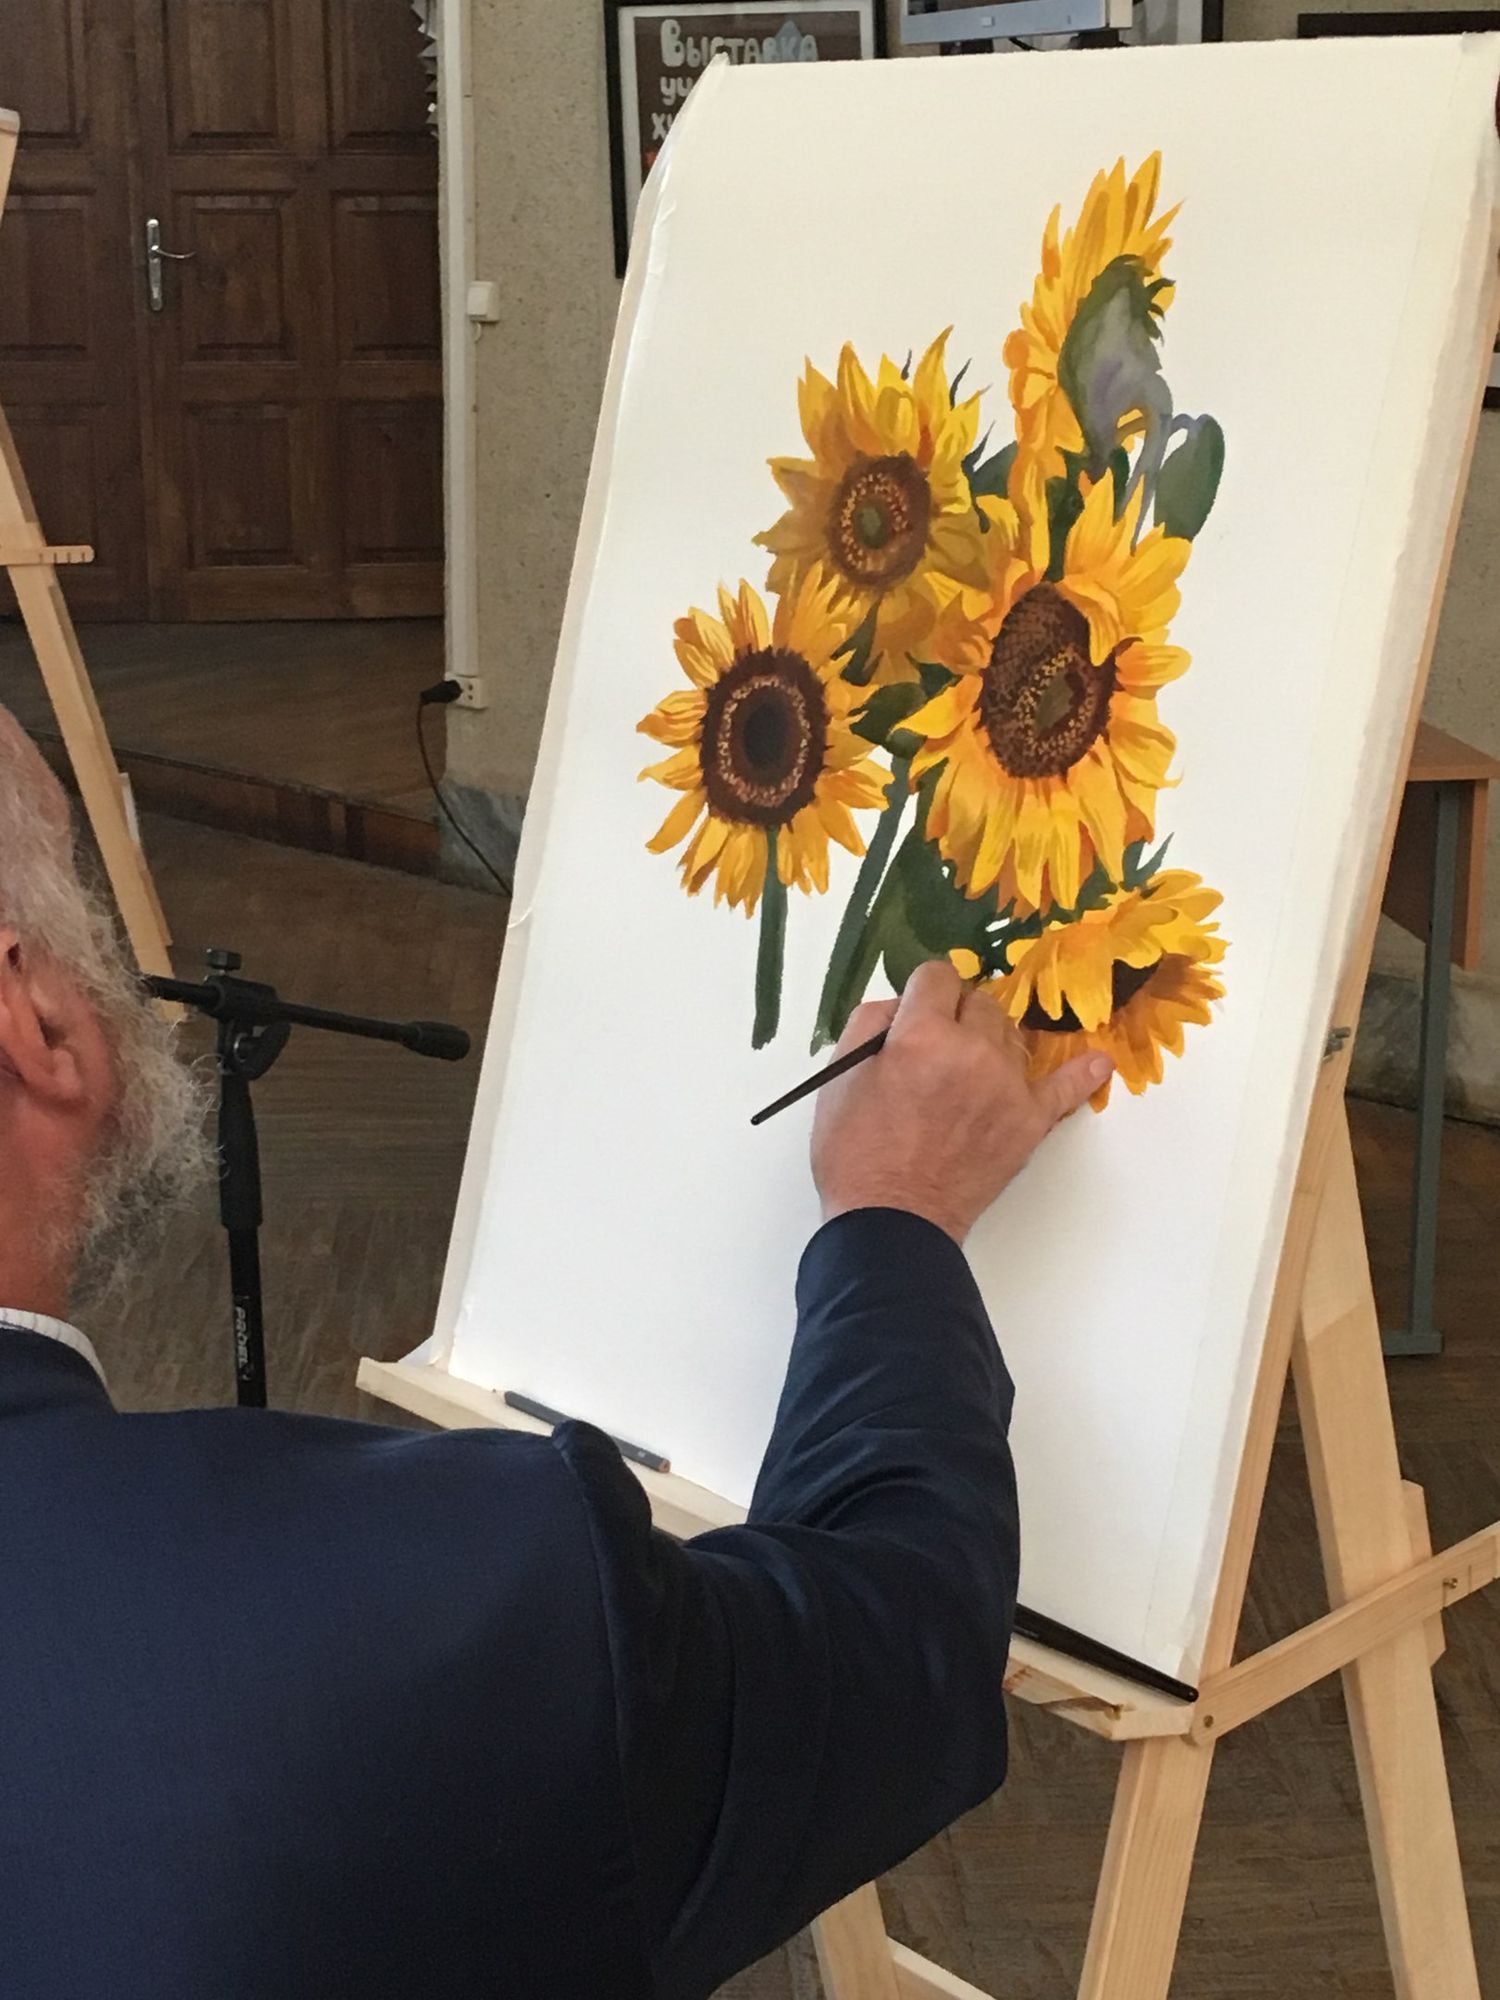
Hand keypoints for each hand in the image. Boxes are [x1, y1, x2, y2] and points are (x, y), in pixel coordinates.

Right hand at [811, 961, 1112, 1244]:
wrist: (892, 1221)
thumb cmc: (856, 1152)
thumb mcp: (841, 1074)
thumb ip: (873, 1020)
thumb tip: (907, 1004)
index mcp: (922, 1035)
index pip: (938, 976)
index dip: (924, 994)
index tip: (919, 1012)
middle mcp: (973, 1052)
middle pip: (981, 1002)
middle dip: (958, 1016)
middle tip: (936, 1052)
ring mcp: (1009, 1086)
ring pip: (1012, 1035)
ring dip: (990, 1044)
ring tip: (968, 1076)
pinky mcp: (1030, 1122)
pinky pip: (1066, 1088)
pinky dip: (1082, 1074)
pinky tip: (1097, 1063)